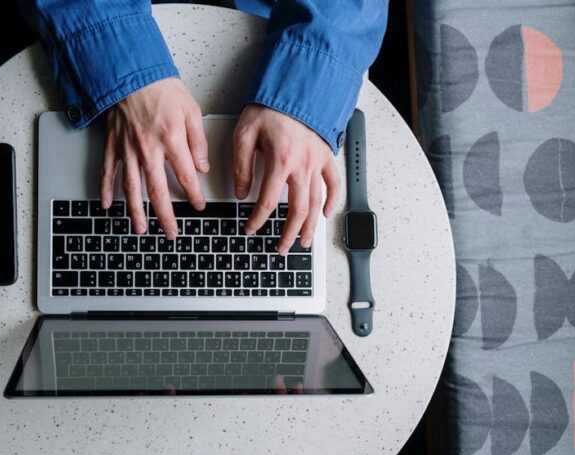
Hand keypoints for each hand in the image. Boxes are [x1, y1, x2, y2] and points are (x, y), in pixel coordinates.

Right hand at [101, 78, 209, 238]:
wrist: (131, 73)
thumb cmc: (161, 88)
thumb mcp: (191, 110)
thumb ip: (198, 142)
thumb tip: (202, 167)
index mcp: (171, 141)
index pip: (186, 177)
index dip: (194, 195)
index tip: (198, 206)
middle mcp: (148, 150)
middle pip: (158, 191)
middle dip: (166, 216)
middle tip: (171, 233)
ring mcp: (128, 150)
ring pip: (132, 188)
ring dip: (136, 212)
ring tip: (141, 229)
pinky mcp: (113, 146)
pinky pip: (108, 172)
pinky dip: (105, 190)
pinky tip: (107, 206)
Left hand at [233, 105, 338, 254]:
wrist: (296, 86)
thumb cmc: (271, 106)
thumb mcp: (245, 133)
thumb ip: (242, 165)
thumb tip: (240, 192)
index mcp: (280, 161)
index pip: (266, 201)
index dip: (257, 220)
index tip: (250, 229)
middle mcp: (302, 165)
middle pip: (297, 209)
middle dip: (288, 233)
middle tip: (281, 248)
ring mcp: (317, 162)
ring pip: (316, 202)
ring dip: (310, 226)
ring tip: (304, 242)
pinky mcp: (326, 156)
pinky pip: (333, 183)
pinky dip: (332, 201)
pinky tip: (325, 214)